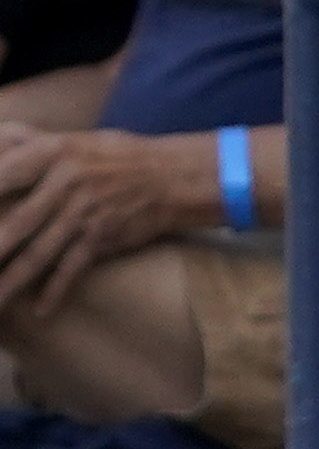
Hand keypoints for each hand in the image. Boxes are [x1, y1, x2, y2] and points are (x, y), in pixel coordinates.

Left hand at [0, 126, 199, 317]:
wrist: (171, 176)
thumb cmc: (111, 155)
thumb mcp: (67, 136)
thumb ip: (22, 139)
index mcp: (51, 151)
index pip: (4, 174)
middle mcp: (67, 182)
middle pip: (16, 222)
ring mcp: (85, 213)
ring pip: (40, 252)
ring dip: (12, 279)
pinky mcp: (103, 236)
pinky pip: (74, 267)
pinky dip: (57, 290)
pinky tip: (40, 311)